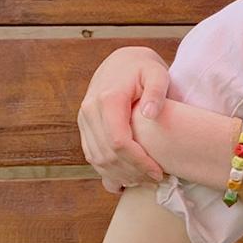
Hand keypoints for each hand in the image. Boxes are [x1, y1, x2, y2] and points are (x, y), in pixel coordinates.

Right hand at [77, 45, 170, 191]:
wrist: (122, 62)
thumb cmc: (145, 69)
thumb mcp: (157, 74)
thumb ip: (157, 91)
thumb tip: (150, 114)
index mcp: (108, 99)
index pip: (119, 142)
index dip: (138, 162)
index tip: (158, 172)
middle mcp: (90, 110)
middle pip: (107, 155)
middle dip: (131, 172)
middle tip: (155, 179)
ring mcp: (84, 119)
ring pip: (96, 159)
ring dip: (119, 175)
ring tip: (144, 180)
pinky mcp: (84, 126)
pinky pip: (91, 154)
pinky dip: (107, 170)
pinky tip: (127, 178)